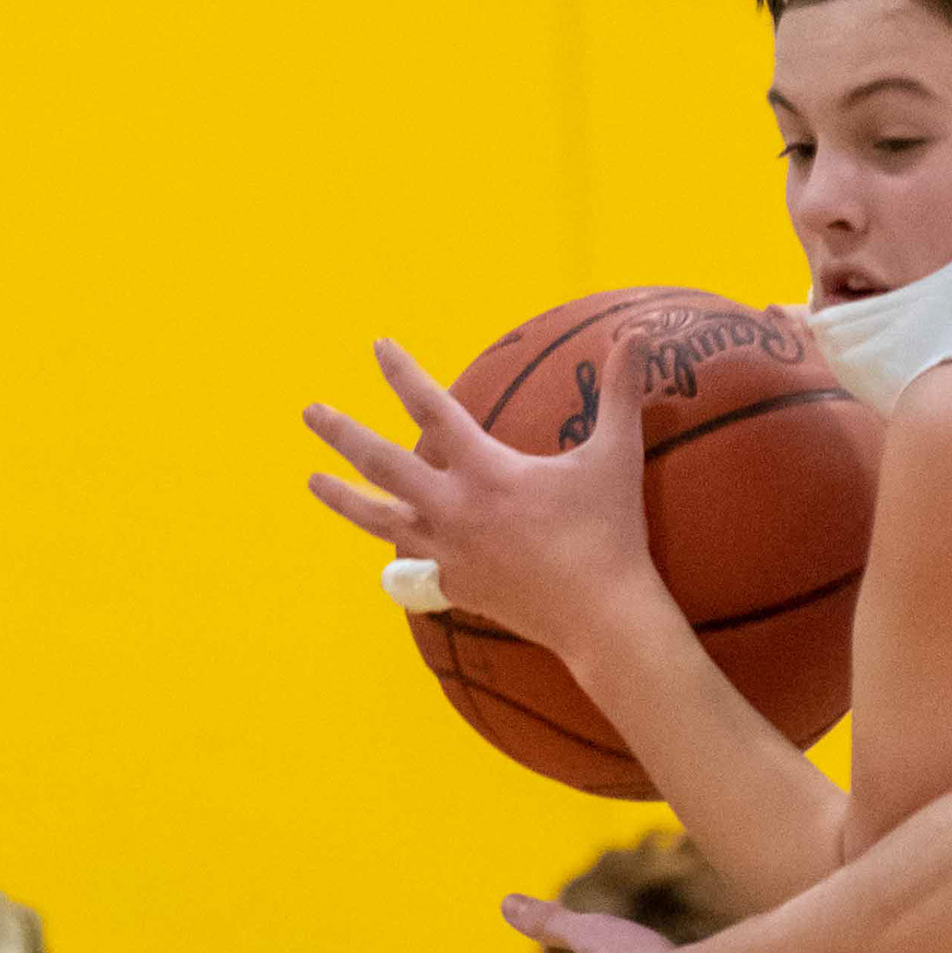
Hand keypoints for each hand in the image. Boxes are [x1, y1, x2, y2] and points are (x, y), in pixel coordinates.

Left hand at [305, 331, 662, 661]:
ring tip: (312, 482)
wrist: (601, 618)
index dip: (402, 373)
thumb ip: (621, 393)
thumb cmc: (609, 534)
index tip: (378, 347)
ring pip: (379, 519)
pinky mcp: (455, 587)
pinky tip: (388, 542)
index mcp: (485, 471)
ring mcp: (448, 552)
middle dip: (340, 433)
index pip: (432, 408)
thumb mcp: (615, 456)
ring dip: (343, 498)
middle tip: (309, 411)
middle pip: (381, 463)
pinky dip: (399, 548)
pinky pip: (415, 563)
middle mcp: (454, 509)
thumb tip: (642, 333)